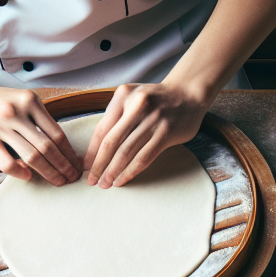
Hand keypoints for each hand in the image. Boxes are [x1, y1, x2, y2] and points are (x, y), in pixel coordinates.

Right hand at [0, 80, 80, 184]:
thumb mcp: (21, 100)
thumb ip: (38, 119)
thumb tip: (61, 146)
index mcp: (30, 102)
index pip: (57, 133)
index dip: (70, 153)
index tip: (78, 164)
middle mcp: (16, 112)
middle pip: (48, 147)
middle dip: (64, 166)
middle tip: (72, 178)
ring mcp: (0, 126)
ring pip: (32, 156)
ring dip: (48, 172)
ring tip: (58, 181)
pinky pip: (8, 163)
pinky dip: (20, 172)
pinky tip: (28, 176)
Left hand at [83, 80, 214, 187]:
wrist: (189, 93)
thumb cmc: (157, 100)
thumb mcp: (133, 98)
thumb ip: (118, 115)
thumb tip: (98, 148)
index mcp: (123, 96)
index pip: (102, 129)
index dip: (92, 151)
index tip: (86, 166)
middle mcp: (136, 106)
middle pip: (111, 142)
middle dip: (99, 165)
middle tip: (92, 180)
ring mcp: (153, 119)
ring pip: (126, 151)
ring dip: (114, 171)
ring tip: (107, 183)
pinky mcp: (166, 132)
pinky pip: (144, 156)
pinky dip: (131, 171)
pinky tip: (123, 179)